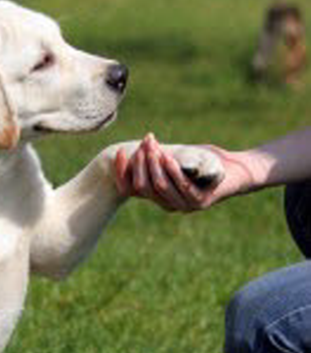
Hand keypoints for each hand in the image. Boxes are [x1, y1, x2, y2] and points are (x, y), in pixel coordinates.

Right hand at [114, 134, 254, 211]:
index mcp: (159, 198)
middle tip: (144, 143)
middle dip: (141, 163)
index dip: (121, 172)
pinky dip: (173, 171)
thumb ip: (159, 159)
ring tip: (154, 146)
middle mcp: (169, 205)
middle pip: (144, 187)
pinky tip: (169, 157)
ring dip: (155, 164)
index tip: (118, 152)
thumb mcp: (177, 158)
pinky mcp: (201, 202)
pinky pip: (181, 187)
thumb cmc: (206, 161)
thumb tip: (134, 148)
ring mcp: (185, 205)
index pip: (130, 189)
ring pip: (160, 186)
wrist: (238, 169)